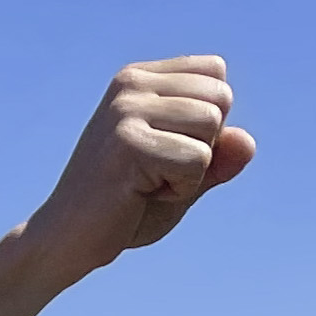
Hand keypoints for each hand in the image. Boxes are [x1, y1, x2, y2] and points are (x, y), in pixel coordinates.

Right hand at [13, 58, 255, 279]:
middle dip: (204, 146)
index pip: (215, 75)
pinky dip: (181, 190)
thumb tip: (246, 142)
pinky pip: (197, 161)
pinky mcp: (128, 141)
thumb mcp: (185, 176)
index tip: (164, 151)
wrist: (69, 240)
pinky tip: (140, 195)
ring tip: (147, 183)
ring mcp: (127, 109)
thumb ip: (220, 156)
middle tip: (157, 172)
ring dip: (192, 171)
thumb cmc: (126, 207)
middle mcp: (131, 84)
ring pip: (212, 128)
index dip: (207, 124)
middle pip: (220, 99)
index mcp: (140, 79)